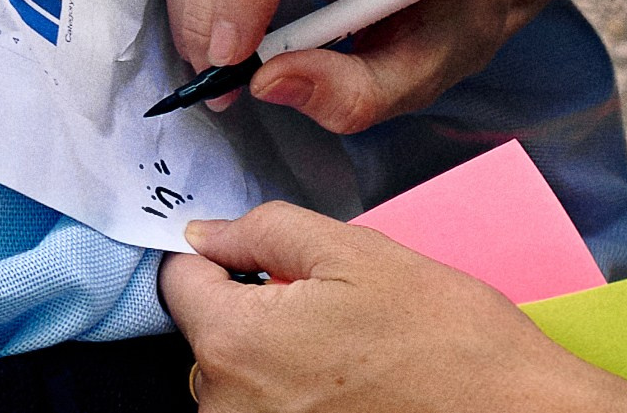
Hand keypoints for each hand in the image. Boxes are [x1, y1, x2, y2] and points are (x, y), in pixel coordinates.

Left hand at [160, 206, 626, 411]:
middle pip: (207, 338)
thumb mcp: (352, 252)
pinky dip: (297, 399)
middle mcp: (231, 410)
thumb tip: (205, 233)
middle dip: (250, 312)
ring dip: (274, 361)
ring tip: (347, 353)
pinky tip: (350, 388)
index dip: (216, 257)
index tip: (253, 257)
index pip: (179, 282)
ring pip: (237, 385)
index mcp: (236, 345)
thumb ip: (263, 232)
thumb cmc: (447, 340)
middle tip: (322, 307)